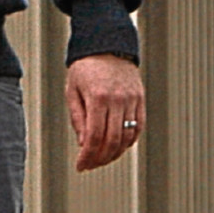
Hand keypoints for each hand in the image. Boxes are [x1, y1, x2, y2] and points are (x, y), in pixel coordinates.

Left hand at [66, 54, 144, 171]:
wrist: (107, 46)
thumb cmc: (85, 68)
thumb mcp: (73, 91)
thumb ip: (78, 119)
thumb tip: (83, 144)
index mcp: (98, 98)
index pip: (94, 136)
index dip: (87, 156)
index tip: (81, 166)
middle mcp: (118, 100)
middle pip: (112, 140)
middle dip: (100, 158)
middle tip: (90, 165)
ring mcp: (132, 100)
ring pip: (127, 136)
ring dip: (115, 153)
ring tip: (102, 159)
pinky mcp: (140, 99)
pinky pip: (138, 126)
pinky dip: (129, 141)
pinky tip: (118, 147)